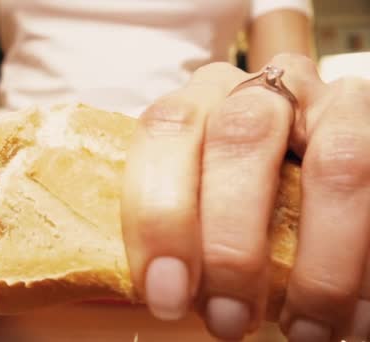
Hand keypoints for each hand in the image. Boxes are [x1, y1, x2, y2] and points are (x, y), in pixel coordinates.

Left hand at [122, 54, 369, 340]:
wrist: (303, 156)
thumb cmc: (233, 187)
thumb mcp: (196, 189)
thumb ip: (176, 218)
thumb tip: (160, 290)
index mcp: (202, 96)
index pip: (168, 128)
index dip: (160, 213)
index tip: (165, 293)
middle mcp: (265, 89)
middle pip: (242, 139)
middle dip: (232, 245)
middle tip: (226, 318)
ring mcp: (333, 104)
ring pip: (336, 168)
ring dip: (318, 267)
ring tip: (304, 329)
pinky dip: (365, 268)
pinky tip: (351, 317)